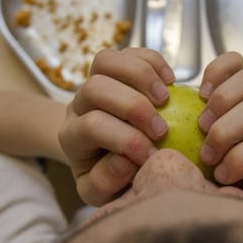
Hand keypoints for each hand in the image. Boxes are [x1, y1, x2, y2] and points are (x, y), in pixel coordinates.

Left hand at [58, 48, 174, 205]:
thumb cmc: (106, 172)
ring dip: (141, 76)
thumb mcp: (101, 190)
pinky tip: (170, 81)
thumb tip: (123, 160)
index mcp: (72, 136)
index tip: (152, 157)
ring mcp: (96, 81)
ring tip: (166, 97)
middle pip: (95, 87)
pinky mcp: (116, 69)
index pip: (92, 126)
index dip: (126, 140)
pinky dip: (152, 61)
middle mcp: (79, 104)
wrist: (101, 151)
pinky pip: (130, 51)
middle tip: (161, 129)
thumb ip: (106, 182)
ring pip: (106, 60)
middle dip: (133, 106)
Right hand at [198, 52, 242, 205]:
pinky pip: (233, 60)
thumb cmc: (232, 169)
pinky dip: (215, 72)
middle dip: (227, 132)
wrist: (230, 143)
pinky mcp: (235, 73)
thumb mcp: (242, 187)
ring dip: (222, 100)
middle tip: (206, 152)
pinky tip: (202, 93)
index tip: (220, 173)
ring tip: (202, 123)